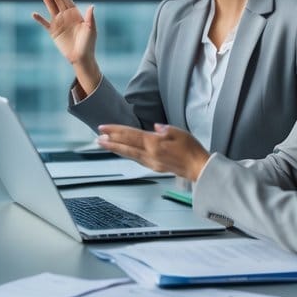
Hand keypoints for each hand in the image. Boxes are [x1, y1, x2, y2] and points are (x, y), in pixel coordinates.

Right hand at [32, 0, 101, 95]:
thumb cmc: (89, 44)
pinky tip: (33, 13)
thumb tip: (92, 6)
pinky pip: (44, 23)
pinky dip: (39, 19)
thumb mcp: (91, 30)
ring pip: (50, 7)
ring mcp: (58, 22)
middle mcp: (66, 14)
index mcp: (75, 12)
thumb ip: (90, 18)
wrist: (82, 58)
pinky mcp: (53, 32)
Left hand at [96, 123, 210, 181]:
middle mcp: (149, 154)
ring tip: (105, 145)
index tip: (103, 128)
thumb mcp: (180, 133)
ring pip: (129, 154)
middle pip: (126, 146)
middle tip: (97, 139)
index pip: (130, 135)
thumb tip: (155, 127)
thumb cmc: (192, 150)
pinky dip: (127, 154)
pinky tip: (123, 152)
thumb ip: (165, 129)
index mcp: (154, 144)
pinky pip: (136, 159)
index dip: (115, 131)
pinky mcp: (155, 167)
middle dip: (110, 142)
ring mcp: (151, 162)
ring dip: (116, 149)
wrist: (199, 168)